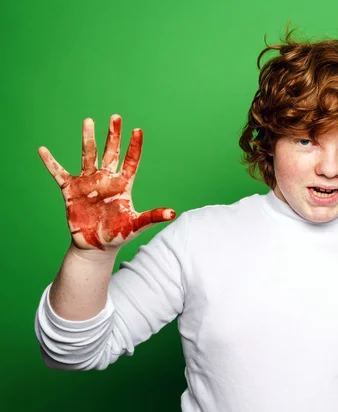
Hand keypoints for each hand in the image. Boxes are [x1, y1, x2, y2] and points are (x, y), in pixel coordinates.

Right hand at [39, 114, 174, 250]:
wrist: (96, 246)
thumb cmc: (118, 235)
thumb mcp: (136, 225)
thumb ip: (152, 217)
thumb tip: (173, 213)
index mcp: (122, 186)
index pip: (130, 162)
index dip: (134, 147)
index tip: (137, 130)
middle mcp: (106, 180)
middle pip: (110, 153)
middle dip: (113, 135)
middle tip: (115, 117)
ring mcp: (88, 183)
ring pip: (88, 156)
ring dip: (88, 139)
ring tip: (88, 121)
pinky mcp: (71, 191)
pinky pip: (59, 173)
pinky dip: (50, 162)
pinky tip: (42, 150)